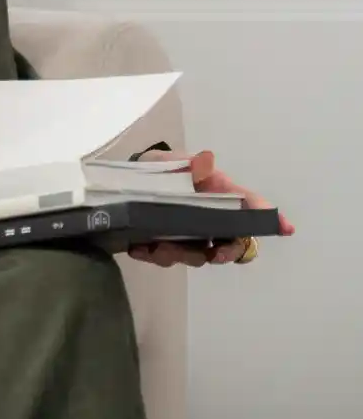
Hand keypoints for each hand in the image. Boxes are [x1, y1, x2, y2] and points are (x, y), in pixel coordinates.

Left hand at [127, 148, 294, 268]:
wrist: (133, 180)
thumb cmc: (166, 169)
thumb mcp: (176, 162)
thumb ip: (192, 165)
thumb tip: (206, 160)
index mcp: (220, 196)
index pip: (251, 207)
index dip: (270, 219)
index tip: (286, 228)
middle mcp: (212, 220)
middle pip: (232, 245)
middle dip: (227, 253)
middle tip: (213, 256)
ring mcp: (191, 237)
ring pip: (197, 257)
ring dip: (179, 255)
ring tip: (156, 246)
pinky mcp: (167, 246)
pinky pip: (165, 258)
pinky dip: (152, 255)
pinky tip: (137, 248)